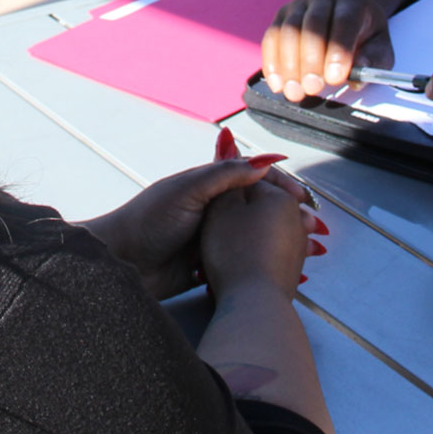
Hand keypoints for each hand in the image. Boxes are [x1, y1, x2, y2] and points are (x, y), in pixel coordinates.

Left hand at [81, 129, 313, 298]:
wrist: (120, 264)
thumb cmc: (147, 221)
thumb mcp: (188, 191)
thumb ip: (224, 175)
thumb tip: (263, 160)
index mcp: (207, 184)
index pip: (253, 178)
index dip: (279, 186)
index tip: (301, 199)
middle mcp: (212, 210)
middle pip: (258, 208)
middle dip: (287, 216)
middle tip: (313, 229)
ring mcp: (210, 238)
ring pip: (254, 237)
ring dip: (281, 241)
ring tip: (309, 251)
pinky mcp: (206, 266)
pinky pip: (241, 262)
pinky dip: (263, 264)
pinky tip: (283, 272)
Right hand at [262, 0, 394, 100]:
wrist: (345, 7)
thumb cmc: (363, 31)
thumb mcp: (380, 45)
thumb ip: (373, 61)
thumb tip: (356, 78)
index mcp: (353, 2)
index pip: (345, 22)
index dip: (338, 51)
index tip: (335, 78)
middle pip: (313, 25)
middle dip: (311, 60)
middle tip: (312, 88)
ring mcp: (300, 4)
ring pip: (288, 30)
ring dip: (289, 64)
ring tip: (294, 91)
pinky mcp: (282, 15)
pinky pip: (271, 37)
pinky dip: (272, 62)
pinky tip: (278, 83)